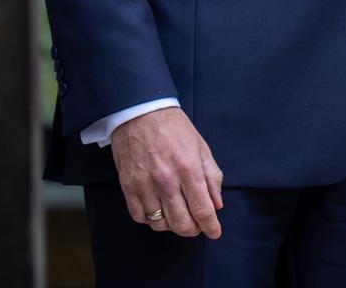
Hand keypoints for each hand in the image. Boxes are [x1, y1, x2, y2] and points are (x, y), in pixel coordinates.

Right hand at [109, 106, 224, 238]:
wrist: (140, 112)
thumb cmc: (173, 127)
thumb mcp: (201, 147)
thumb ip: (211, 176)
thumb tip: (217, 204)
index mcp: (188, 168)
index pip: (202, 209)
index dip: (210, 226)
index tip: (214, 232)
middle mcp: (166, 180)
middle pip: (181, 223)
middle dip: (193, 230)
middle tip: (196, 225)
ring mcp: (145, 185)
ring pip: (160, 223)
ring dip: (172, 225)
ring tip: (177, 216)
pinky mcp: (128, 186)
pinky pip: (139, 216)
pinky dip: (150, 220)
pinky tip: (158, 211)